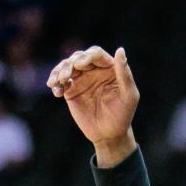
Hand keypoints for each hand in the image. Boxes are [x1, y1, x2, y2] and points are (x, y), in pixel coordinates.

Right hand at [47, 45, 139, 166]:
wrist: (109, 134)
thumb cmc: (123, 115)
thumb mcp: (129, 95)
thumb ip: (125, 74)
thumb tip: (120, 50)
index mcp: (109, 67)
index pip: (96, 54)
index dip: (87, 56)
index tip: (80, 65)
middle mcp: (94, 70)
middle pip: (78, 57)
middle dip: (69, 64)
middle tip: (65, 76)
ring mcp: (81, 79)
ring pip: (66, 67)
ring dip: (59, 71)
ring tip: (56, 82)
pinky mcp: (71, 90)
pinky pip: (60, 82)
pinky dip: (56, 84)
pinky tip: (56, 92)